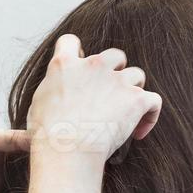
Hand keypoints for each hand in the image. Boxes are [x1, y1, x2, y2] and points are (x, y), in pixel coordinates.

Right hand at [25, 34, 161, 159]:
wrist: (67, 150)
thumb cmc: (47, 136)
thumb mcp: (38, 104)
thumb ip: (53, 90)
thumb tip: (58, 95)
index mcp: (65, 64)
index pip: (71, 42)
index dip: (78, 53)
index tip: (82, 70)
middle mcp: (93, 66)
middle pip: (115, 55)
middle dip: (116, 71)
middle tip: (111, 94)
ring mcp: (117, 81)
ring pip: (137, 75)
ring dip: (134, 91)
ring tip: (127, 113)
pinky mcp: (136, 99)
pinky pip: (154, 100)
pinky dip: (150, 116)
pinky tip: (139, 132)